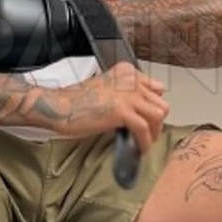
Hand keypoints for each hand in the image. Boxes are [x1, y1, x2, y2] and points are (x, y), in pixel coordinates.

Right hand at [46, 62, 169, 151]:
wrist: (61, 106)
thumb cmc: (79, 100)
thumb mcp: (108, 88)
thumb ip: (126, 93)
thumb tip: (144, 109)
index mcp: (127, 72)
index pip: (156, 88)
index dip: (153, 107)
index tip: (149, 119)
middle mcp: (130, 80)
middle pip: (160, 102)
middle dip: (156, 121)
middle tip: (148, 133)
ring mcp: (127, 95)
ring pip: (158, 115)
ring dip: (154, 132)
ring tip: (144, 141)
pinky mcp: (122, 111)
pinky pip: (144, 130)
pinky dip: (144, 142)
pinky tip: (139, 149)